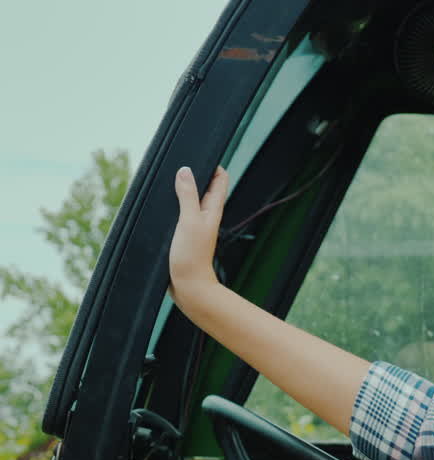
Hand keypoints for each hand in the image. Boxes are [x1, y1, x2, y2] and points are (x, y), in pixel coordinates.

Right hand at [169, 165, 229, 308]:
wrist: (188, 286)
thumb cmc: (192, 255)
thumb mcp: (189, 220)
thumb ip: (188, 195)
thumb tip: (185, 170)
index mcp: (213, 209)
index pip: (220, 180)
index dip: (215, 164)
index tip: (203, 150)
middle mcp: (206, 215)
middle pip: (205, 187)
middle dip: (197, 172)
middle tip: (182, 158)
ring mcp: (195, 224)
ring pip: (191, 199)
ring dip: (184, 187)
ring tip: (170, 174)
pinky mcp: (184, 234)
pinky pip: (180, 212)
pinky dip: (174, 203)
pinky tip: (163, 201)